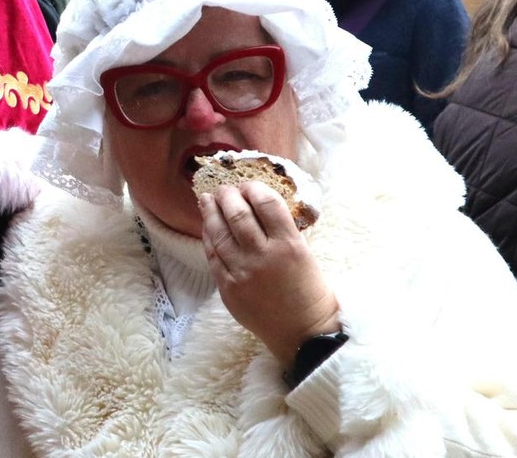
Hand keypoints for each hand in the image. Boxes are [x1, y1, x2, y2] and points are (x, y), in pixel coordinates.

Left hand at [199, 182, 339, 366]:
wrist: (303, 332)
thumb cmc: (309, 291)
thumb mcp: (306, 255)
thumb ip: (282, 231)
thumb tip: (259, 205)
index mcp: (290, 245)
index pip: (267, 204)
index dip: (255, 189)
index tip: (249, 184)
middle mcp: (264, 256)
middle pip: (238, 215)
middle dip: (228, 195)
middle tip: (225, 188)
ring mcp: (243, 272)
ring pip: (219, 233)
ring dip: (211, 212)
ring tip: (207, 199)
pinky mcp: (228, 288)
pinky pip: (212, 256)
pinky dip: (208, 238)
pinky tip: (207, 227)